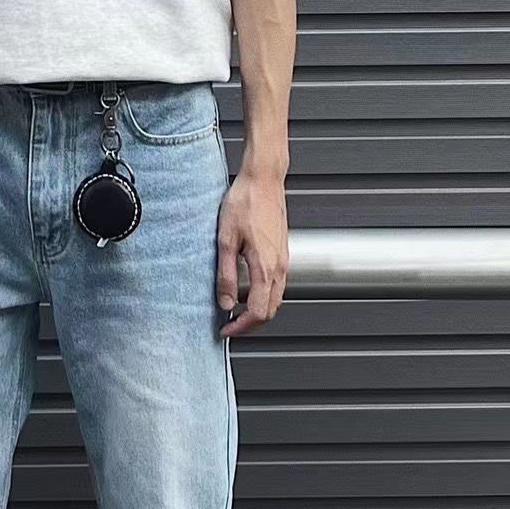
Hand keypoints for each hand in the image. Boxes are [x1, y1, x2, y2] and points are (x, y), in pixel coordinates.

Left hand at [216, 171, 288, 337]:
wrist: (264, 178)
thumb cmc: (246, 201)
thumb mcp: (226, 241)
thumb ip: (226, 276)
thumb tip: (226, 303)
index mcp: (266, 266)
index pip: (259, 312)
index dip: (241, 327)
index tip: (226, 330)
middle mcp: (280, 266)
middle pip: (271, 311)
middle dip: (250, 324)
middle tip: (230, 326)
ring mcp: (284, 260)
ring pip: (275, 299)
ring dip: (257, 311)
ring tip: (236, 311)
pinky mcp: (282, 253)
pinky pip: (276, 285)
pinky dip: (263, 296)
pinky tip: (247, 291)